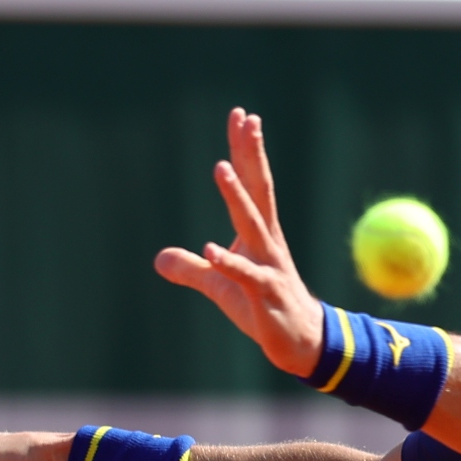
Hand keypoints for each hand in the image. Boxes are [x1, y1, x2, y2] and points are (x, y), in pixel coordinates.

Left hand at [154, 108, 322, 375]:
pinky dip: (228, 261)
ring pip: (252, 224)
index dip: (245, 150)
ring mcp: (269, 266)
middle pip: (259, 190)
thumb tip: (159, 259)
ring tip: (219, 167)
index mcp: (259, 234)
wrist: (301, 344)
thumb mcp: (219, 287)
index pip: (252, 183)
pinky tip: (210, 249)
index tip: (242, 116)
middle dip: (251, 154)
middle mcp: (268, 242)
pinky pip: (245, 274)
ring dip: (236, 196)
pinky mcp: (265, 294)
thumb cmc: (263, 309)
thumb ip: (191, 269)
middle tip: (247, 119)